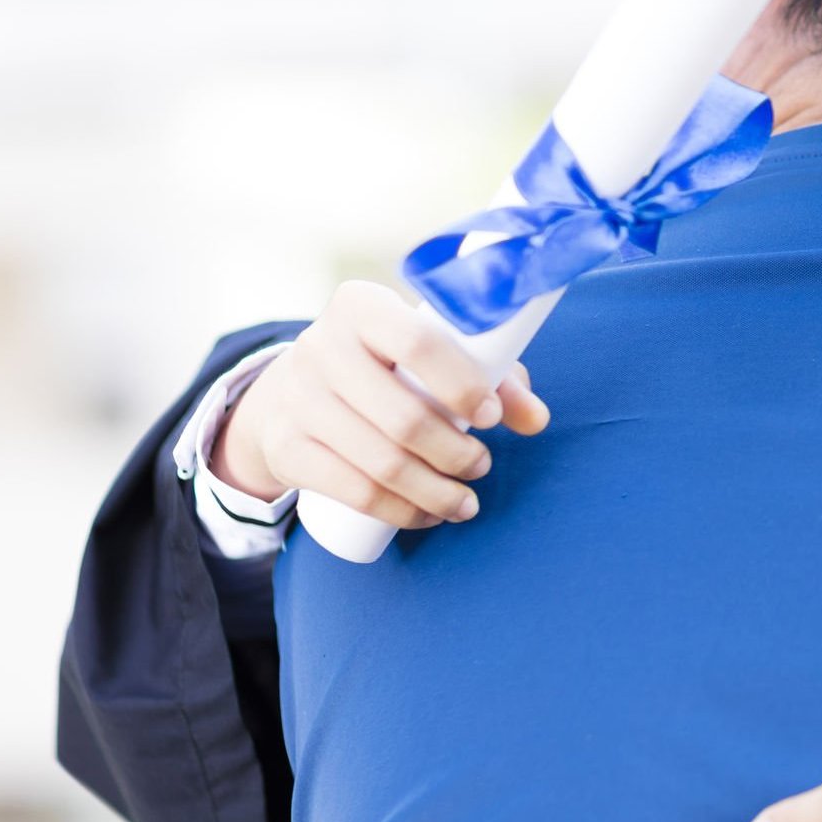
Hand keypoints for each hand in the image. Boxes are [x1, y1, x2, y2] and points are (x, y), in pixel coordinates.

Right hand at [212, 280, 549, 527]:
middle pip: (403, 416)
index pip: (417, 341)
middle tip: (482, 466)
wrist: (292, 391)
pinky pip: (353, 491)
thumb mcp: (431, 353)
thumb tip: (535, 419)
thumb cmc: (386, 365)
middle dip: (456, 453)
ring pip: (380, 463)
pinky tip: (428, 515)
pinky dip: (401, 512)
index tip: (492, 417)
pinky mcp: (285, 448)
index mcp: (361, 306)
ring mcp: (297, 399)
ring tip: (466, 501)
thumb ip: (493, 374)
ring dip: (435, 492)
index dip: (463, 385)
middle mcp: (321, 346)